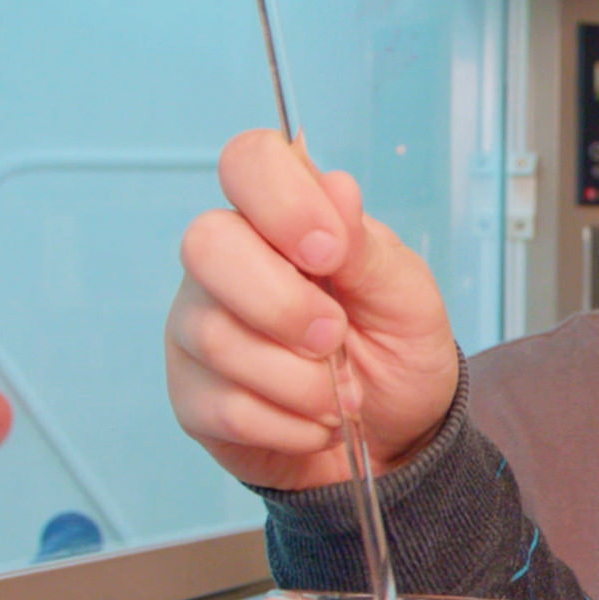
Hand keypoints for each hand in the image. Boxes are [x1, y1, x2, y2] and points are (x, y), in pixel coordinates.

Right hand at [165, 130, 458, 491]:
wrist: (394, 438)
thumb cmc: (396, 351)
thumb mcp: (406, 296)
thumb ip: (367, 247)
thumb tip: (336, 187)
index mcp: (281, 219)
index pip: (248, 161)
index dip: (283, 201)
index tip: (329, 253)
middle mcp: (225, 263)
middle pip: (206, 245)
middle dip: (283, 303)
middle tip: (335, 337)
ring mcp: (197, 327)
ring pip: (216, 337)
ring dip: (300, 380)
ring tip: (340, 396)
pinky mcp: (192, 397)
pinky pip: (225, 407)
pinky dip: (289, 425)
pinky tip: (314, 423)